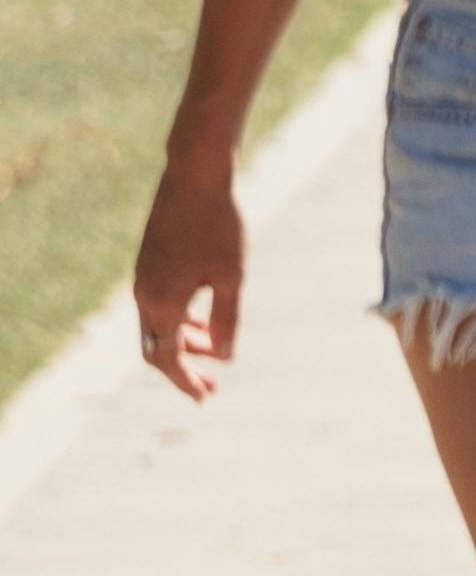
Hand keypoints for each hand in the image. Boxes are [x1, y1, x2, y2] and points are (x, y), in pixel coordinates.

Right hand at [130, 155, 243, 398]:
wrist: (195, 178)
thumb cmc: (219, 226)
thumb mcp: (231, 276)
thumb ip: (226, 318)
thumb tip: (225, 356)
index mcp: (161, 302)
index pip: (167, 358)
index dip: (186, 381)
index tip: (205, 397)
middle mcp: (144, 295)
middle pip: (156, 348)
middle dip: (183, 368)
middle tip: (210, 385)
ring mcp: (142, 279)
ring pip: (157, 326)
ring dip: (183, 343)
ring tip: (214, 352)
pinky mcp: (147, 264)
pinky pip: (157, 306)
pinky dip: (178, 320)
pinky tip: (203, 319)